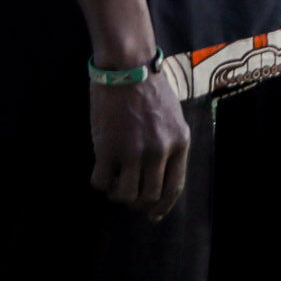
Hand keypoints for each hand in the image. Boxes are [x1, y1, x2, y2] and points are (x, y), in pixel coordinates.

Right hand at [87, 75, 191, 218]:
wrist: (128, 64)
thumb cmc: (149, 86)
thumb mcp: (172, 116)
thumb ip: (169, 144)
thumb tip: (160, 176)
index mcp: (180, 141)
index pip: (174, 188)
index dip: (162, 206)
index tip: (153, 215)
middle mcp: (160, 150)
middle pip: (150, 197)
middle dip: (138, 204)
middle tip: (129, 196)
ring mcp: (133, 150)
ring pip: (126, 195)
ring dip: (118, 195)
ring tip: (115, 182)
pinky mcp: (107, 147)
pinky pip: (101, 182)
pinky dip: (101, 183)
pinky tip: (101, 171)